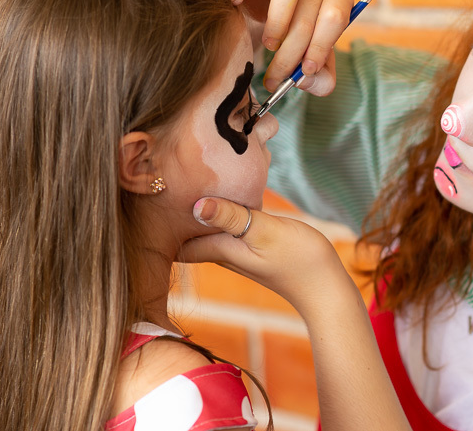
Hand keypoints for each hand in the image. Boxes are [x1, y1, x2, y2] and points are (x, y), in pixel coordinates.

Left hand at [182, 198, 410, 430]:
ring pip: (205, 232)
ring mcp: (238, 252)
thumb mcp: (264, 231)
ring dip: (195, 214)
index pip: (177, 242)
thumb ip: (231, 217)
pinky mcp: (253, 247)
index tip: (147, 201)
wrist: (325, 286)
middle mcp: (223, 253)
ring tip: (183, 187)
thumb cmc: (299, 258)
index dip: (160, 224)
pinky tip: (222, 196)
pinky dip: (218, 214)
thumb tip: (193, 206)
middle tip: (159, 188)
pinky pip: (225, 228)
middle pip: (186, 237)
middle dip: (172, 218)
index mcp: (220, 250)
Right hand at [220, 0, 353, 95]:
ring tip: (268, 44)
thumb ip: (321, 78)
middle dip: (291, 54)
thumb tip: (306, 78)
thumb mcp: (310, 59)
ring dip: (277, 23)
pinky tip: (235, 2)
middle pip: (308, 13)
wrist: (262, 14)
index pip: (336, 17)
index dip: (320, 48)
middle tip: (276, 78)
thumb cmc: (293, 38)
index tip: (304, 72)